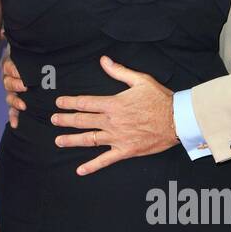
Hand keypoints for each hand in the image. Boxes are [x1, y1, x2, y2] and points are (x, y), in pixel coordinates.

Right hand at [0, 29, 25, 128]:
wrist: (43, 66)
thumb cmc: (31, 57)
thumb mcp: (23, 48)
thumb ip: (14, 40)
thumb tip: (2, 32)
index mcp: (11, 65)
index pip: (8, 67)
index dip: (14, 70)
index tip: (21, 72)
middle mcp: (10, 78)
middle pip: (8, 83)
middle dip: (16, 85)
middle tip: (26, 86)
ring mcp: (13, 91)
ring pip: (10, 97)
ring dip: (16, 102)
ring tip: (23, 106)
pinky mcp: (18, 102)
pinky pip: (13, 110)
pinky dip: (14, 117)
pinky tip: (15, 124)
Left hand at [51, 55, 177, 174]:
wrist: (176, 120)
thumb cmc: (160, 99)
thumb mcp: (140, 80)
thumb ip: (119, 71)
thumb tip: (104, 61)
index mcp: (113, 104)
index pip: (85, 102)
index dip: (69, 103)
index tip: (59, 103)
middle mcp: (112, 121)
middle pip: (82, 121)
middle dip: (65, 120)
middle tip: (53, 120)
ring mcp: (117, 137)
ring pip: (89, 139)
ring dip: (72, 140)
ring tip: (58, 141)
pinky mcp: (125, 150)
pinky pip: (105, 160)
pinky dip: (92, 166)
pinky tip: (80, 170)